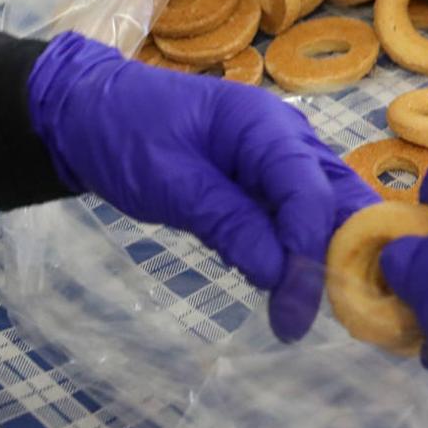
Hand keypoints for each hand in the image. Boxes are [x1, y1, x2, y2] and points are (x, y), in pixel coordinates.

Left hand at [27, 33, 376, 341]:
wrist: (90, 111)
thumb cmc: (124, 135)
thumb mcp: (168, 182)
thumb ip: (227, 222)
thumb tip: (277, 274)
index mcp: (265, 124)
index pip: (308, 187)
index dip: (308, 244)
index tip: (294, 301)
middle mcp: (290, 138)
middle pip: (337, 196)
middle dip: (336, 254)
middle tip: (318, 315)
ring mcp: (284, 159)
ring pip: (329, 209)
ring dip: (323, 258)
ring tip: (303, 313)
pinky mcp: (269, 182)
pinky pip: (299, 217)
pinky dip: (299, 253)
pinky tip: (290, 291)